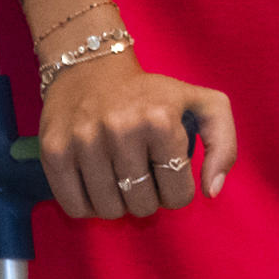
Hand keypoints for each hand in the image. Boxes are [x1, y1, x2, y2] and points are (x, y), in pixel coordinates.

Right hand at [38, 51, 237, 220]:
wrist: (92, 67)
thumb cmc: (153, 94)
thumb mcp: (202, 104)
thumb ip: (223, 144)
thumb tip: (212, 191)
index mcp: (161, 119)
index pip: (178, 194)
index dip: (176, 189)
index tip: (168, 170)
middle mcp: (121, 129)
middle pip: (143, 205)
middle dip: (148, 196)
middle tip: (143, 172)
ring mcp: (84, 141)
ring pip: (109, 211)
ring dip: (118, 202)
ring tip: (120, 175)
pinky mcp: (54, 151)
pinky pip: (75, 208)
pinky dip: (88, 205)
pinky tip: (96, 181)